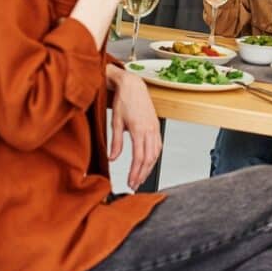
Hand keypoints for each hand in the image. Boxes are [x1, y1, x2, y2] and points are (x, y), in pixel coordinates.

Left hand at [107, 66, 161, 190]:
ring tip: (141, 177)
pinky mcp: (156, 126)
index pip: (139, 157)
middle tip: (135, 185)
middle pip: (150, 158)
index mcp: (139, 129)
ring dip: (149, 167)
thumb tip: (112, 158)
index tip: (130, 182)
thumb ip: (115, 142)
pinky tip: (149, 163)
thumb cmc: (124, 100)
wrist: (133, 86)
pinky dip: (154, 157)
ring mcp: (155, 128)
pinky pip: (158, 145)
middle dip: (143, 174)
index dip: (135, 172)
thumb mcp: (115, 122)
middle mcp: (150, 130)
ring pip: (156, 153)